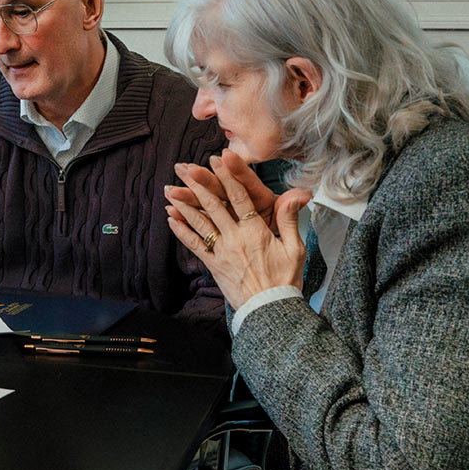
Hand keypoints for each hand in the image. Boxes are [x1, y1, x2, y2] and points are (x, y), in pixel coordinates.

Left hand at [164, 155, 312, 309]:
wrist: (269, 310)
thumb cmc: (285, 280)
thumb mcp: (295, 249)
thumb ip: (289, 219)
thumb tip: (298, 194)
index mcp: (256, 232)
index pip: (240, 198)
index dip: (228, 177)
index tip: (219, 159)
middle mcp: (235, 238)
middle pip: (214, 205)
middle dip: (199, 183)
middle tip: (185, 167)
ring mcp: (221, 251)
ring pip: (199, 222)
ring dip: (184, 204)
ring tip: (170, 188)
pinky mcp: (212, 264)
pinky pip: (194, 244)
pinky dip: (181, 231)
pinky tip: (171, 217)